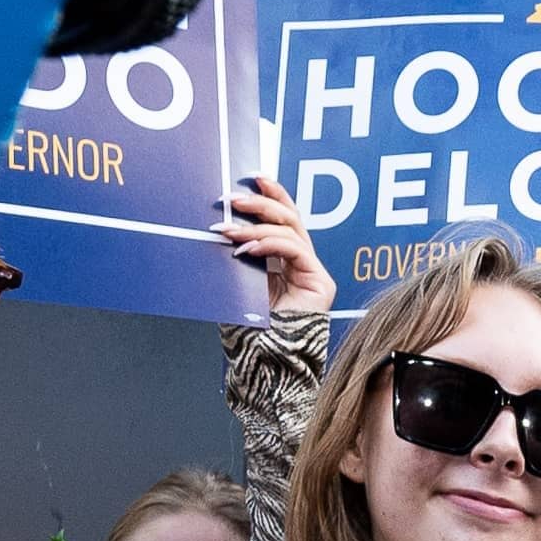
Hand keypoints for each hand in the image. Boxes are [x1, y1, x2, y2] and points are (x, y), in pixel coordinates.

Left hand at [217, 175, 334, 320]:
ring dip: (257, 225)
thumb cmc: (251, 329)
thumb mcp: (239, 282)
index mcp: (284, 260)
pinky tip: (247, 249)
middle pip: (290, 217)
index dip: (271, 193)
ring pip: (292, 229)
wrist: (266, 362)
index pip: (283, 218)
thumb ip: (238, 256)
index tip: (250, 178)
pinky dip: (270, 244)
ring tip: (228, 230)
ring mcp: (313, 271)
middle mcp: (302, 262)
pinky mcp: (320, 282)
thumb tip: (220, 226)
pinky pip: (296, 250)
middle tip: (234, 198)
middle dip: (262, 202)